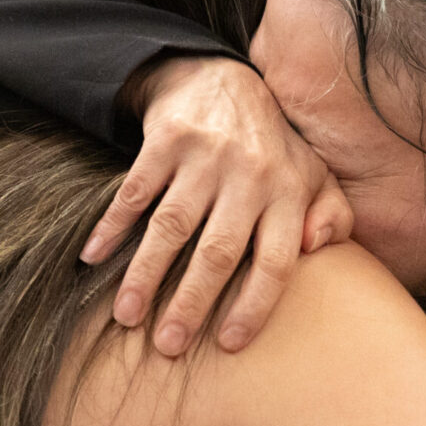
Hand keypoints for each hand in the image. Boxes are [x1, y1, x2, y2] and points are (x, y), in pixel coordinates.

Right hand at [93, 55, 352, 355]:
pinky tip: (93, 258)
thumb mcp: (315, 176)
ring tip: (126, 316)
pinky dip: (111, 226)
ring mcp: (206, 156)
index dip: (254, 305)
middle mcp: (250, 174)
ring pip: (172, 226)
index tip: (228, 344)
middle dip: (191, 303)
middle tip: (168, 346)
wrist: (222, 79)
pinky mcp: (167, 140)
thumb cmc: (272, 149)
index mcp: (288, 192)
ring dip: (146, 274)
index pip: (275, 260)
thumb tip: (318, 251)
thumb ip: (333, 217)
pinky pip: (135, 191)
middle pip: (218, 251)